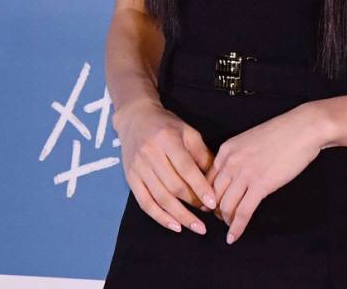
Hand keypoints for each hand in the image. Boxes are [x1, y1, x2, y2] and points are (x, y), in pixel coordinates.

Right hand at [114, 98, 218, 234]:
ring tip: (196, 227)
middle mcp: (151, 154)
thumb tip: (215, 179)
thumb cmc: (167, 125)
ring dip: (180, 215)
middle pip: (173, 185)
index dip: (200, 187)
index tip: (212, 203)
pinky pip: (145, 203)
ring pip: (160, 197)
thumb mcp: (188, 131)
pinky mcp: (131, 179)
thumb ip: (201, 153)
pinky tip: (175, 225)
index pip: (185, 168)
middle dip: (192, 203)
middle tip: (208, 215)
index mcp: (168, 140)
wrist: (135, 118)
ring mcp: (138, 168)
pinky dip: (160, 217)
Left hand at [205, 102, 325, 243]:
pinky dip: (236, 228)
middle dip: (216, 210)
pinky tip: (233, 237)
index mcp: (226, 149)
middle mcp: (231, 161)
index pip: (207, 179)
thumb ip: (237, 157)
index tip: (212, 206)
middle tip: (222, 218)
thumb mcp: (249, 140)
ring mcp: (245, 173)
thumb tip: (233, 177)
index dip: (208, 197)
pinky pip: (243, 212)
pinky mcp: (260, 185)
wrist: (302, 128)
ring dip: (226, 220)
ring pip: (226, 206)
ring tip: (230, 227)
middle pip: (213, 195)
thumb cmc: (281, 133)